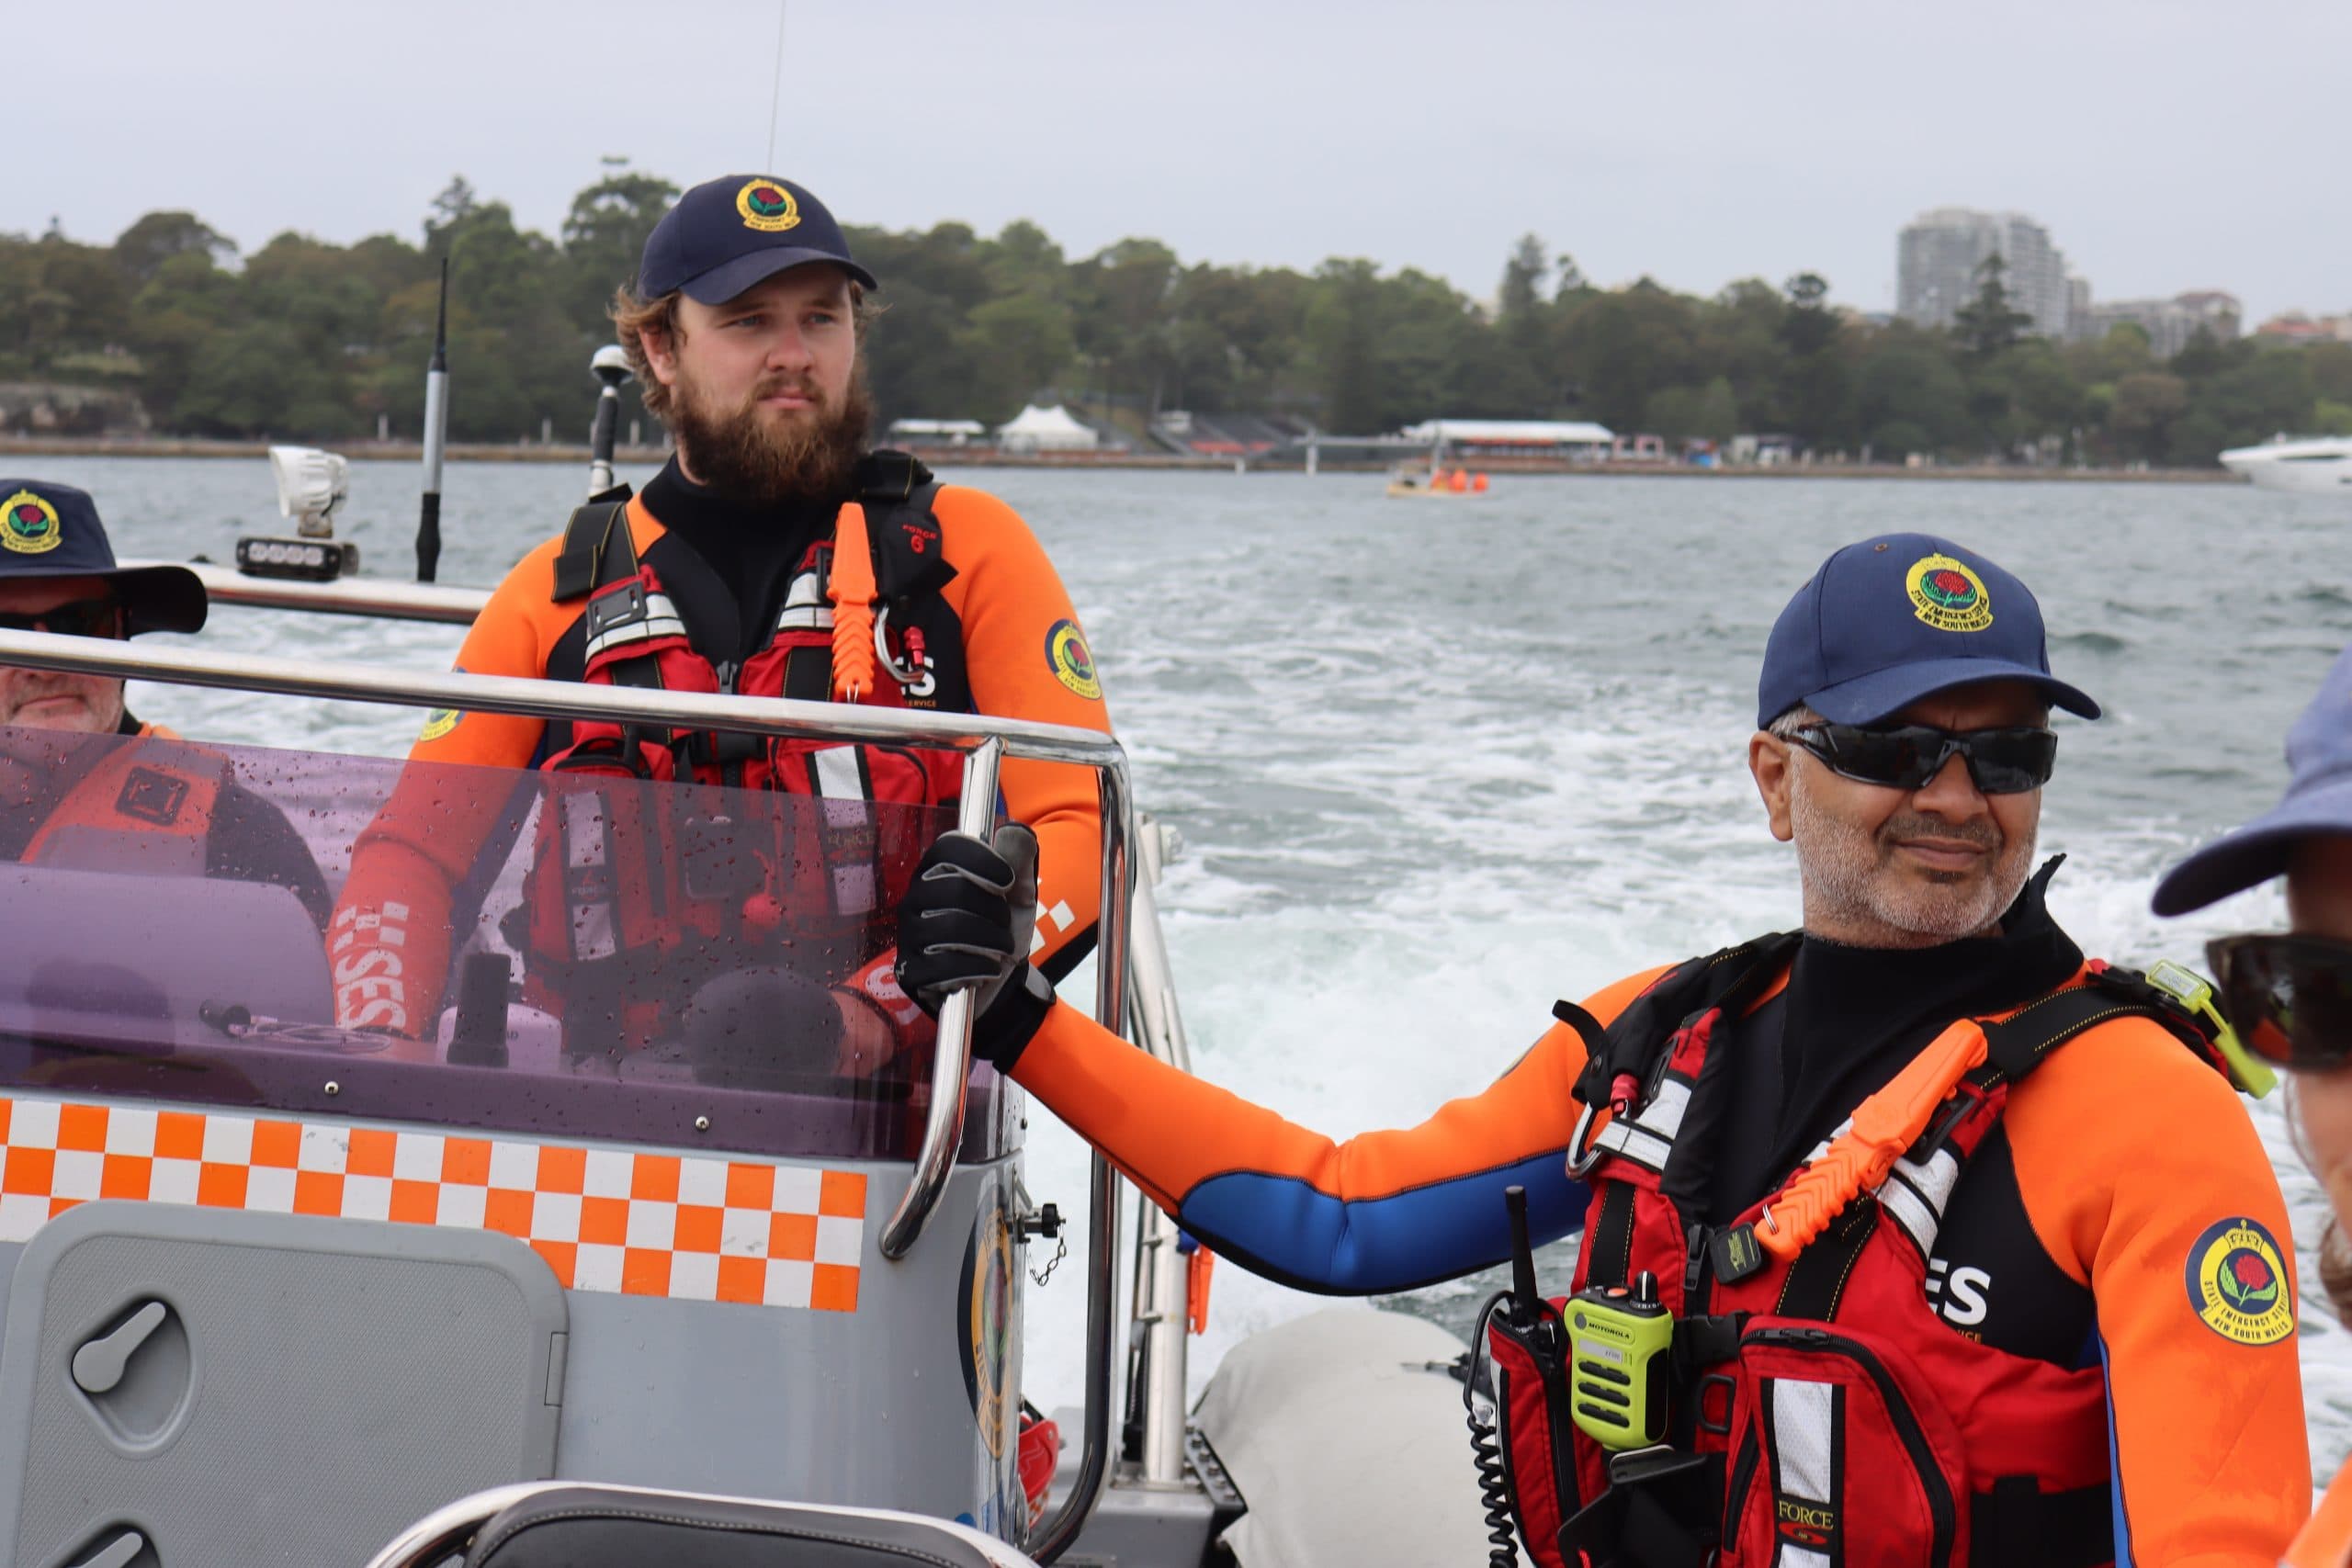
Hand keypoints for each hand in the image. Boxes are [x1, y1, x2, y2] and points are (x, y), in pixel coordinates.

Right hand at [895, 826, 1054, 1067]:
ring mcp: (908, 936)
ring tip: (1000, 949)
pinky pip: (943, 966)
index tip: (1008, 880)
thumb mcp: (1019, 895)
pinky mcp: (909, 971)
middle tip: (1005, 924)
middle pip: (954, 888)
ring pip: (950, 928)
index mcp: (936, 871)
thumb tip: (1017, 830)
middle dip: (993, 910)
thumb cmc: (1000, 929)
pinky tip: (986, 970)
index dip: (981, 859)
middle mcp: (915, 898)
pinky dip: (976, 968)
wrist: (999, 982)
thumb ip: (1019, 862)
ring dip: (990, 941)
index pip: (947, 848)